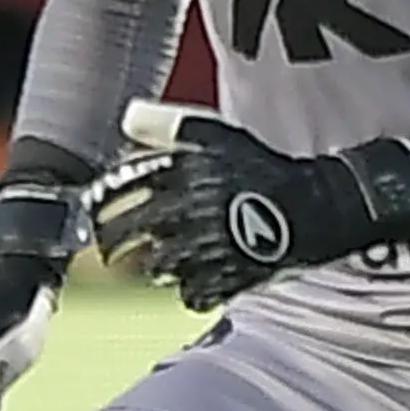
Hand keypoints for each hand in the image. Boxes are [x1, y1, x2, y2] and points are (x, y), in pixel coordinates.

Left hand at [88, 99, 409, 311]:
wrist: (313, 208)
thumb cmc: (260, 169)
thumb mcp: (216, 135)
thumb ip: (169, 125)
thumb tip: (126, 116)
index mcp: (181, 174)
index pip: (116, 194)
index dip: (98, 208)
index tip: (95, 214)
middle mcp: (189, 210)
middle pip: (125, 238)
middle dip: (113, 248)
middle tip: (112, 253)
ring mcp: (207, 247)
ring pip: (154, 270)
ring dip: (152, 269)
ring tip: (161, 262)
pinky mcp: (228, 278)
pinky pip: (190, 294)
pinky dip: (189, 291)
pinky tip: (196, 278)